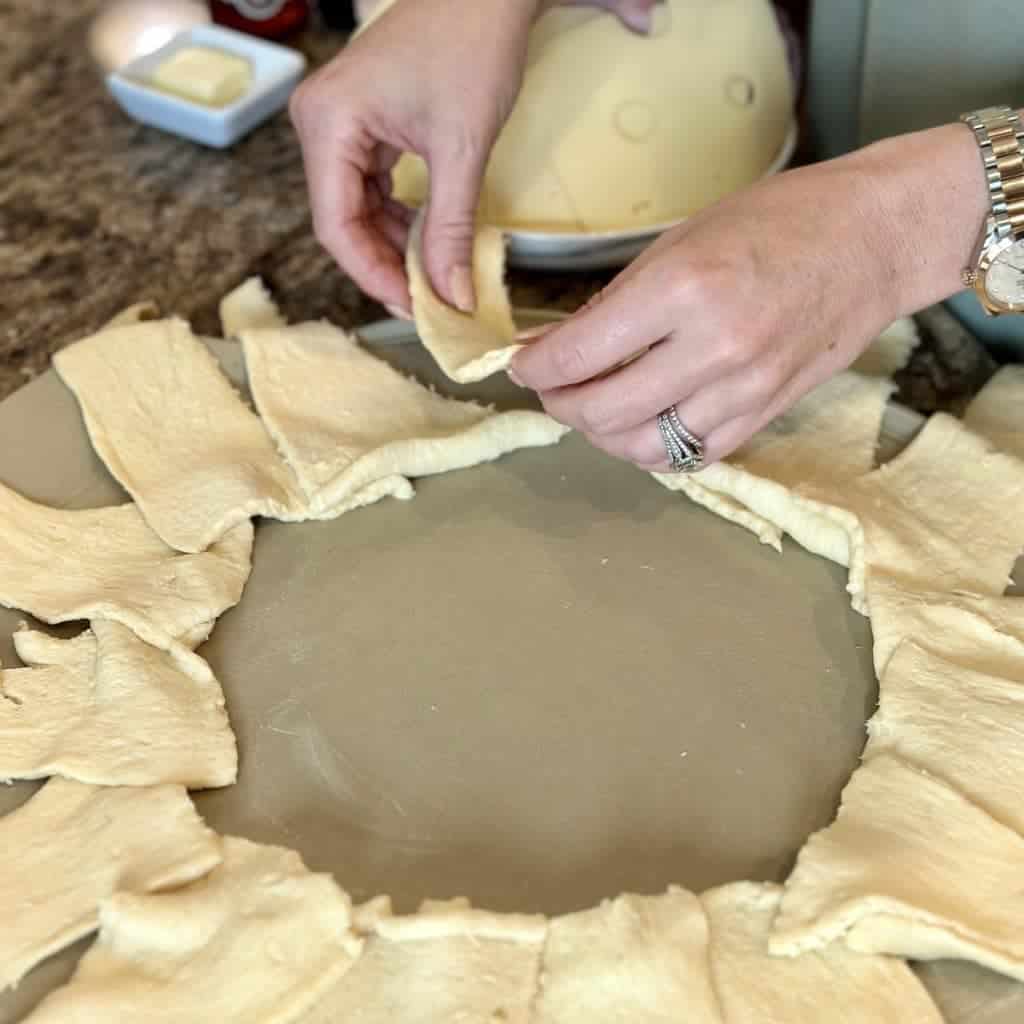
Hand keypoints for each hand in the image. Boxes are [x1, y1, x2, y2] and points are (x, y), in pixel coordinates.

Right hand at [291, 0, 659, 314]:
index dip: (374, 276)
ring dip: (395, 246)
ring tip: (434, 278)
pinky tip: (428, 241)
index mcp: (327, 122)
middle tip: (428, 303)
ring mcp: (337, 123)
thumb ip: (451, 228)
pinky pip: (370, 188)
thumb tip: (452, 297)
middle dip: (386, 266)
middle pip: (341, 221)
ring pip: (356, 210)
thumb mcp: (462, 148)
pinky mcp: (361, 125)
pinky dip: (400, 219)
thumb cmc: (471, 46)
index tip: (414, 310)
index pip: (336, 225)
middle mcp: (319, 123)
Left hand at [510, 123, 987, 469]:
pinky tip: (642, 422)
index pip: (580, 354)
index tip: (521, 364)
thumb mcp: (680, 241)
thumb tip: (552, 345)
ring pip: (642, 448)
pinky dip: (652, 448)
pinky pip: (690, 456)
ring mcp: (744, 391)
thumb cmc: (776, 222)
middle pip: (602, 412)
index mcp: (683, 290)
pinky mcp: (765, 415)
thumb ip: (613, 304)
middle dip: (559, 404)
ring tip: (592, 407)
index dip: (535, 367)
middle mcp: (713, 349)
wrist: (871, 241)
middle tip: (551, 387)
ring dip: (601, 435)